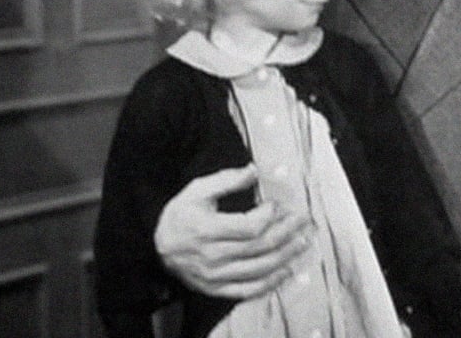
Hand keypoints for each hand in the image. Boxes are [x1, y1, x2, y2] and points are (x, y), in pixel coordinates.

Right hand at [154, 165, 309, 298]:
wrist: (158, 246)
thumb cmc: (181, 214)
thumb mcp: (197, 190)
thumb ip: (227, 180)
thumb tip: (254, 170)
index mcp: (206, 230)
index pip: (248, 227)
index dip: (270, 216)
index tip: (278, 205)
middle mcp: (211, 256)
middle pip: (259, 247)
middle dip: (286, 233)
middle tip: (303, 221)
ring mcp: (214, 275)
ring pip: (258, 269)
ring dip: (285, 256)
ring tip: (302, 242)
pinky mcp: (216, 288)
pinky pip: (247, 290)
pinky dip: (270, 283)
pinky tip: (285, 271)